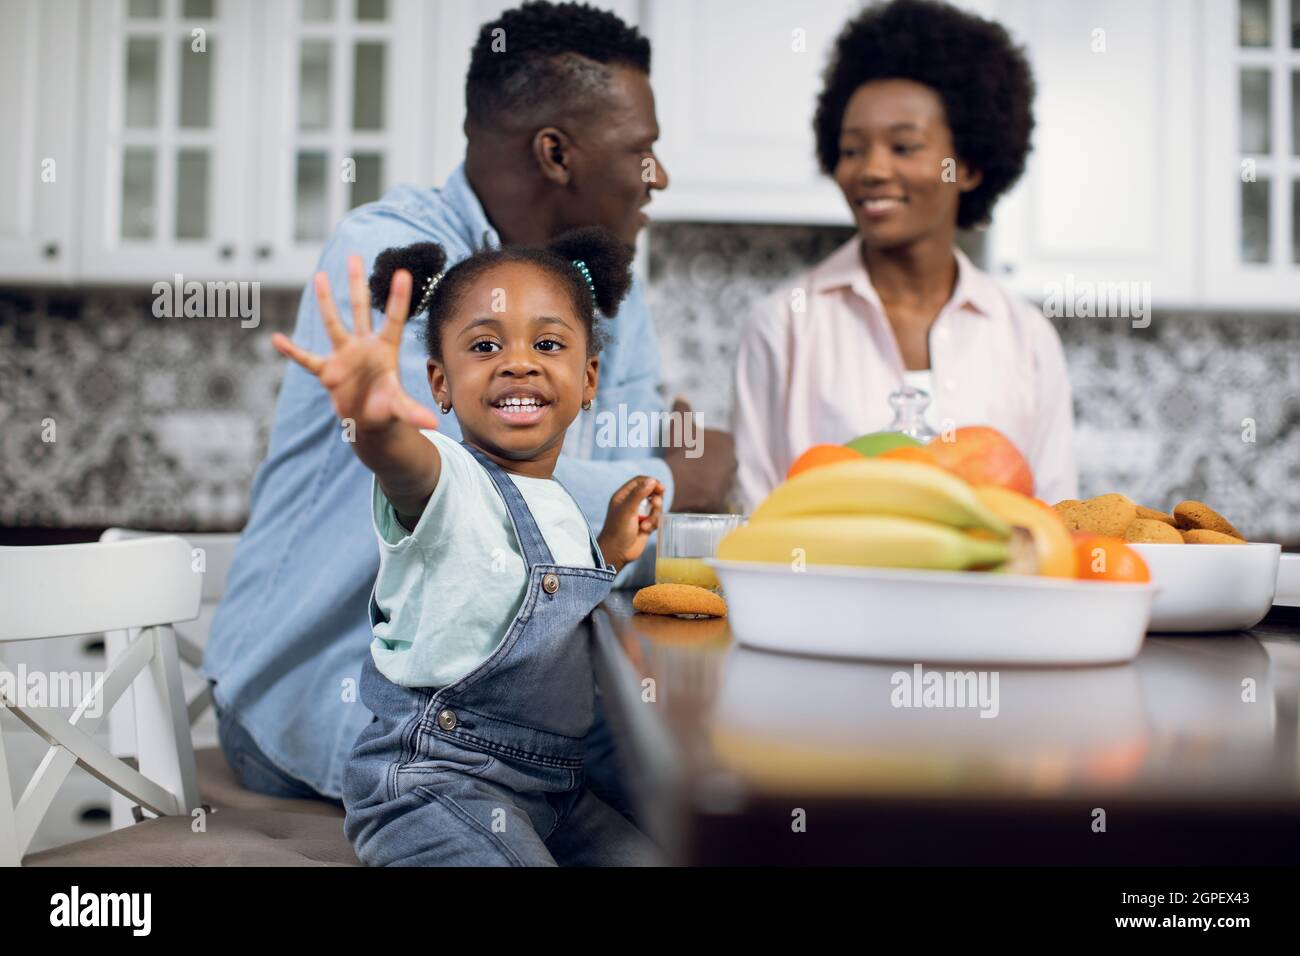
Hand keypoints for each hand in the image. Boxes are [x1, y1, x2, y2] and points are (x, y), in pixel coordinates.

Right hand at [272, 255, 440, 434]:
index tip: (403, 273)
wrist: (369, 420)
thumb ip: (412, 412)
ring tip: (319, 276)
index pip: (394, 319)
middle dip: (357, 284)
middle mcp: (364, 346)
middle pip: (361, 309)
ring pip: (334, 323)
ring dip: (327, 301)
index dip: (399, 298)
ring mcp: (344, 355)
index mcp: (385, 351)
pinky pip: (307, 358)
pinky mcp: (327, 371)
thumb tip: (432, 423)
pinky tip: (278, 339)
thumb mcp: (400, 409)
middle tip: (354, 256)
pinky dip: (293, 351)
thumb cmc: (387, 409)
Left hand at [597, 476, 663, 573]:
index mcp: (623, 496)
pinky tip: (645, 530)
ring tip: (646, 524)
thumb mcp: (628, 510)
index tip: (660, 489)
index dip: (651, 483)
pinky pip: (656, 518)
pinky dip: (653, 523)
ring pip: (655, 506)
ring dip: (654, 515)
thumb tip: (652, 481)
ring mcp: (639, 514)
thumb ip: (639, 494)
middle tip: (656, 504)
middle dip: (655, 499)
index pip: (640, 481)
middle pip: (651, 492)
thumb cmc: (618, 530)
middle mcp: (631, 503)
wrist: (617, 553)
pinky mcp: (645, 524)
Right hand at [662, 397, 736, 512]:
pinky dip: (704, 497)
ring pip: (717, 478)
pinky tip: (691, 495)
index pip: (718, 439)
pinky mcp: (720, 501)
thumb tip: (681, 395)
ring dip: (706, 479)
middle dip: (708, 461)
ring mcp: (728, 483)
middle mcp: (733, 462)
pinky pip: (712, 497)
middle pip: (720, 460)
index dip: (702, 442)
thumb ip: (682, 409)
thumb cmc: (682, 449)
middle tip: (687, 462)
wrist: (678, 480)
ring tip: (687, 479)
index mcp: (727, 442)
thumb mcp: (680, 424)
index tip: (688, 446)